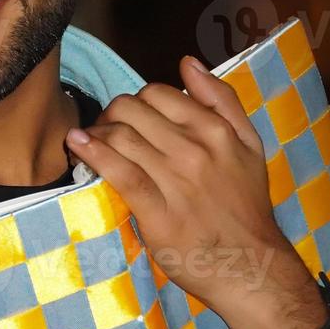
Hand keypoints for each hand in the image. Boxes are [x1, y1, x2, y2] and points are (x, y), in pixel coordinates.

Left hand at [64, 56, 321, 328]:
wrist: (250, 266)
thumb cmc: (246, 206)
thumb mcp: (250, 145)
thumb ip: (222, 99)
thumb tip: (189, 63)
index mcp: (216, 130)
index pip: (159, 93)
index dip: (137, 101)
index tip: (130, 118)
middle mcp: (196, 150)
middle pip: (133, 110)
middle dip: (112, 114)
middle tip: (106, 129)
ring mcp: (176, 180)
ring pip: (122, 136)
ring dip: (97, 133)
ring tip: (88, 141)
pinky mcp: (158, 211)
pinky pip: (120, 172)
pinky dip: (94, 153)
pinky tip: (78, 145)